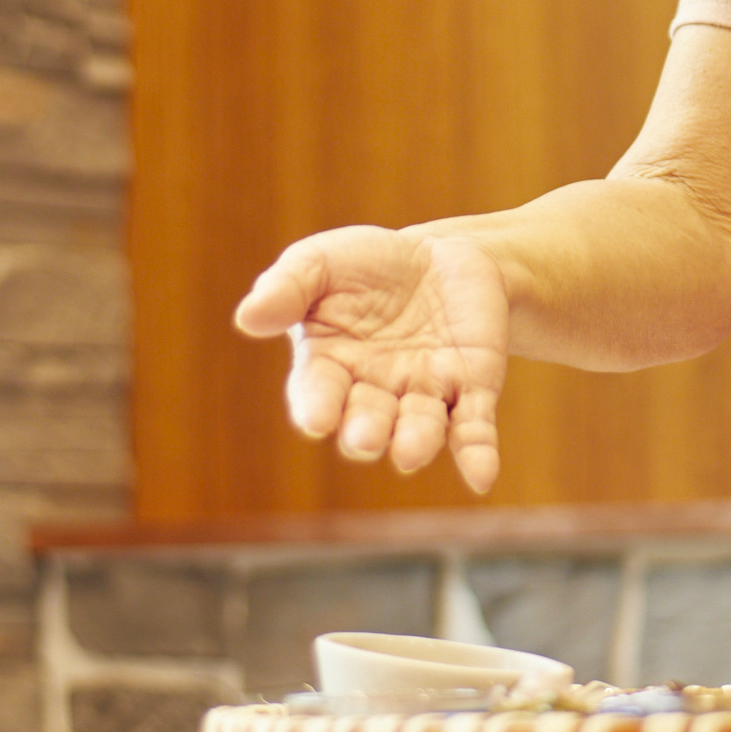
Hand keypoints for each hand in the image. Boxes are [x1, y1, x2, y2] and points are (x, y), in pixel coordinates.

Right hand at [233, 226, 509, 493]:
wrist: (442, 256)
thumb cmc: (367, 266)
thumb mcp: (321, 262)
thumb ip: (286, 287)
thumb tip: (247, 318)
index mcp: (330, 366)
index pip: (318, 394)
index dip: (317, 407)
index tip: (316, 418)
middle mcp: (375, 392)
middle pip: (368, 423)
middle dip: (366, 432)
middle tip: (365, 437)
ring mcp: (424, 394)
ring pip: (419, 429)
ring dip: (416, 442)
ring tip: (409, 451)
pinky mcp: (472, 389)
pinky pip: (474, 429)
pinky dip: (478, 455)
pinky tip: (483, 475)